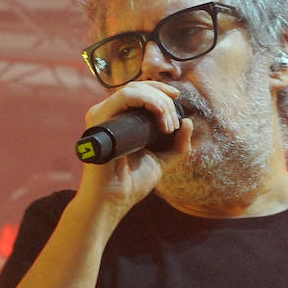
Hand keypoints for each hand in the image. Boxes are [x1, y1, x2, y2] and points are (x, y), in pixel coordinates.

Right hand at [75, 80, 190, 217]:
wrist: (114, 199)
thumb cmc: (134, 182)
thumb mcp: (164, 160)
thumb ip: (179, 144)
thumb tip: (188, 121)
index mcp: (120, 119)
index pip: (138, 90)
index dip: (159, 88)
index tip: (177, 96)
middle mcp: (109, 113)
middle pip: (138, 87)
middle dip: (163, 99)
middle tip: (172, 124)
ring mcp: (101, 115)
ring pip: (133, 90)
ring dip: (157, 101)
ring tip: (167, 124)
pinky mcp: (99, 120)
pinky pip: (123, 98)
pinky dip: (146, 101)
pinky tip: (159, 115)